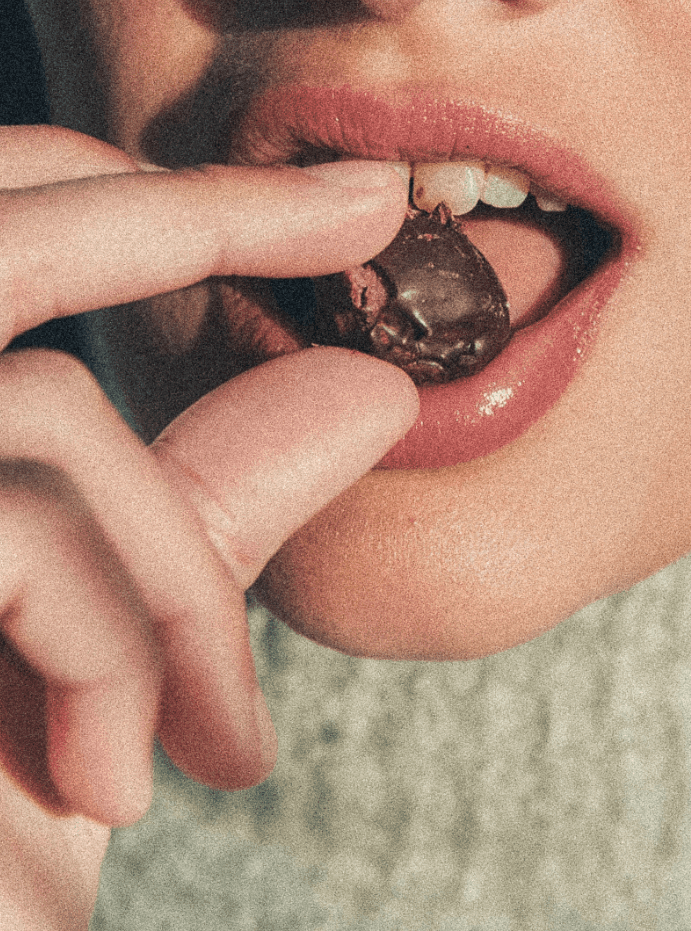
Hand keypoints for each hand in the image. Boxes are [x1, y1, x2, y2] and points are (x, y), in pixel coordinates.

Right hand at [0, 126, 415, 928]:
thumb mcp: (98, 662)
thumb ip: (199, 511)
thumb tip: (366, 386)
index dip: (129, 189)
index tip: (320, 201)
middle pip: (3, 240)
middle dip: (204, 207)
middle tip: (372, 202)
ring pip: (47, 410)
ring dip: (173, 579)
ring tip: (210, 741)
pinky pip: (28, 532)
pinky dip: (115, 652)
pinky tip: (112, 784)